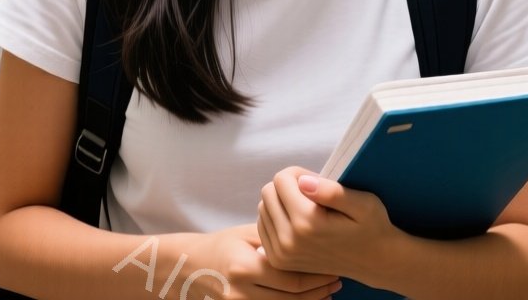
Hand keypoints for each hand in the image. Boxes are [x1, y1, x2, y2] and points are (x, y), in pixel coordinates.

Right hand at [174, 224, 341, 299]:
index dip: (317, 276)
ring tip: (328, 292)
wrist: (189, 265)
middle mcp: (241, 291)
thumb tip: (311, 236)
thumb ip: (275, 238)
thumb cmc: (222, 244)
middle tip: (337, 280)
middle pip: (292, 299)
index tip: (334, 267)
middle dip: (319, 291)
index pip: (291, 278)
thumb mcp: (247, 234)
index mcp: (245, 266)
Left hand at [257, 167, 396, 284]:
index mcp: (307, 223)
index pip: (280, 179)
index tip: (317, 182)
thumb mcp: (363, 204)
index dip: (299, 174)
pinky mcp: (278, 261)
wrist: (373, 262)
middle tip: (312, 194)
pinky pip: (263, 226)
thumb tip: (302, 181)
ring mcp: (281, 254)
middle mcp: (289, 241)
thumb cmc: (371, 228)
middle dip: (288, 186)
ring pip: (263, 208)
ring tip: (307, 208)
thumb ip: (332, 191)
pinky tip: (298, 221)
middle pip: (268, 192)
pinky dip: (277, 218)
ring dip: (281, 202)